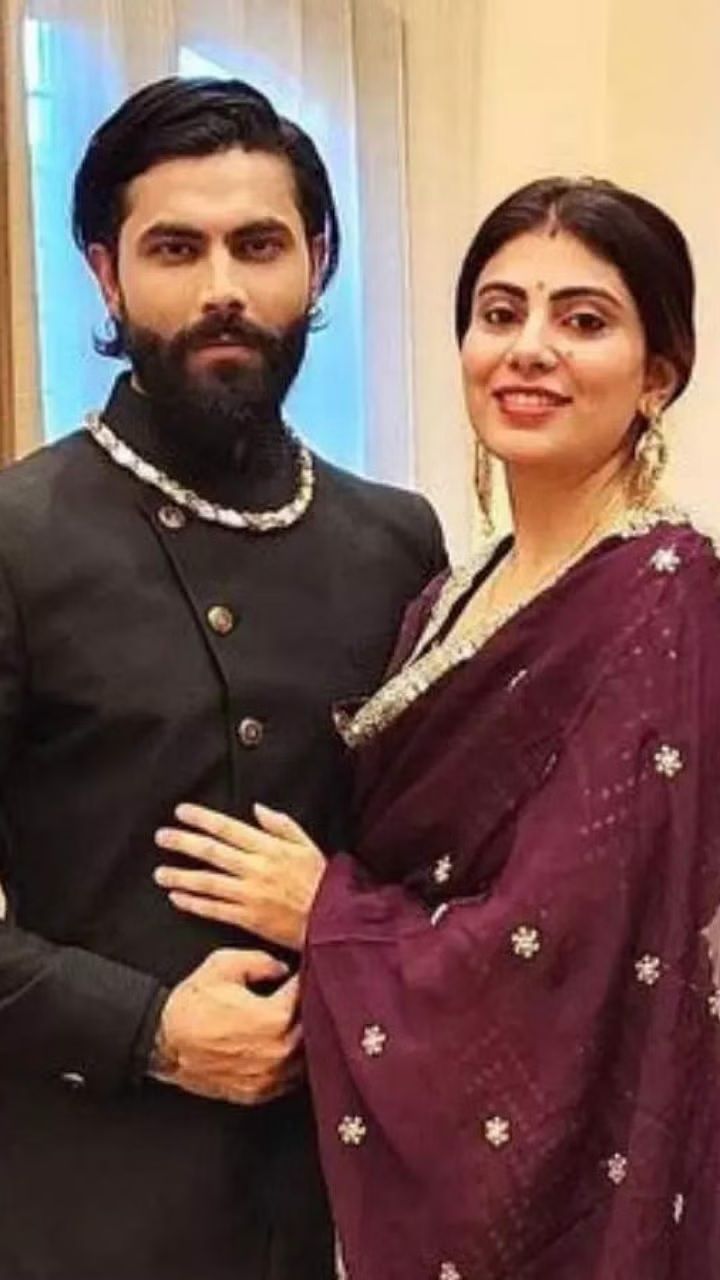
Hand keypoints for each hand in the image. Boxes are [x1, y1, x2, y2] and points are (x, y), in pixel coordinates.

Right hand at [149, 948, 301, 1104]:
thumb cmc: (191, 1005)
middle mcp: (277, 1051)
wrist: (163, 1042)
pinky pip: (289, 1079)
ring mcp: (269, 1076)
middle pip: (313, 1026)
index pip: (306, 994)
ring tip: (292, 1020)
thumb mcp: (223, 964)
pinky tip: (282, 1047)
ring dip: (304, 1037)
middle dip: (308, 1008)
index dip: (307, 978)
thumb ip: (261, 961)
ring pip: (306, 1056)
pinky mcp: (258, 1092)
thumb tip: (282, 969)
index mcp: (274, 1018)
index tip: (304, 971)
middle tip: (301, 995)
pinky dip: (291, 1062)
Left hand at [153, 803, 325, 949]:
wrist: (333, 920)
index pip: (228, 828)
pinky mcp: (248, 918)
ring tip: (160, 872)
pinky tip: (178, 898)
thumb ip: (281, 825)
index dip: (202, 819)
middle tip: (162, 836)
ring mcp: (249, 895)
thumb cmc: (323, 883)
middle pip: (211, 851)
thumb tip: (257, 810)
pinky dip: (194, 903)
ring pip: (208, 882)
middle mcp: (256, 869)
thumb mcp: (306, 845)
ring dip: (181, 875)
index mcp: (269, 848)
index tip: (182, 812)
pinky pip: (215, 909)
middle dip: (183, 842)